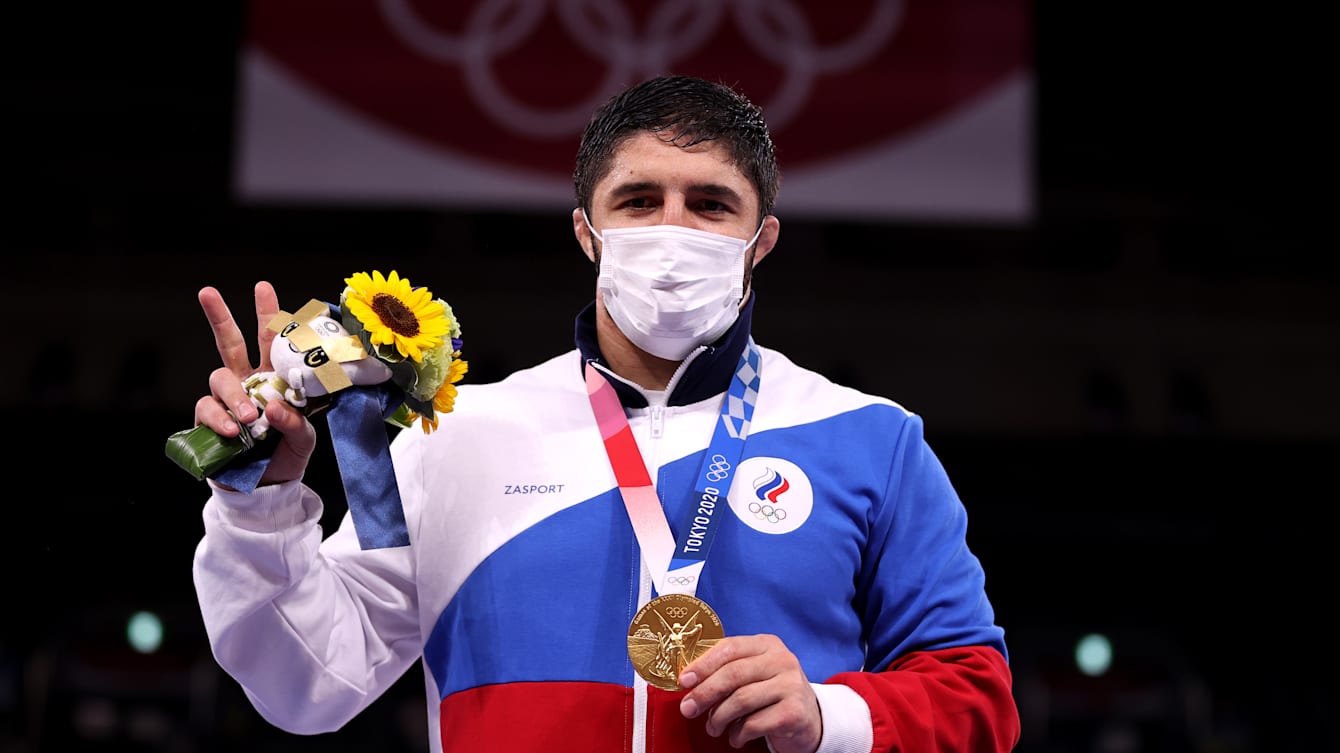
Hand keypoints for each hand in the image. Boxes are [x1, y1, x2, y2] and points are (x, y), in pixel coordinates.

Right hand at [194, 281, 315, 484]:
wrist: (265, 488)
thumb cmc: (286, 455)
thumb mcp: (304, 440)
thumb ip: (297, 423)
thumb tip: (274, 406)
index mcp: (274, 378)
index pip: (271, 342)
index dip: (268, 316)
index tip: (263, 288)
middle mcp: (247, 383)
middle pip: (230, 343)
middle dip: (219, 316)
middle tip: (207, 291)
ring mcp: (225, 401)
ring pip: (219, 378)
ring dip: (235, 396)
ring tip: (250, 418)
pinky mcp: (208, 422)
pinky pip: (207, 410)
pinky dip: (220, 418)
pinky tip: (234, 431)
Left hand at [678, 634, 820, 752]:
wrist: (809, 719)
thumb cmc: (771, 695)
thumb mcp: (754, 674)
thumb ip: (727, 670)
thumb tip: (689, 681)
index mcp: (768, 644)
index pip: (730, 647)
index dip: (703, 664)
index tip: (684, 680)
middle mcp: (783, 660)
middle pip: (733, 674)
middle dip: (705, 693)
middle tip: (688, 708)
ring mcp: (791, 685)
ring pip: (741, 700)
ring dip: (719, 717)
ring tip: (713, 728)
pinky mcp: (795, 712)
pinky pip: (754, 723)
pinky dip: (738, 733)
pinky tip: (736, 737)